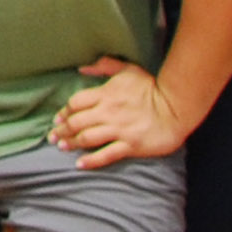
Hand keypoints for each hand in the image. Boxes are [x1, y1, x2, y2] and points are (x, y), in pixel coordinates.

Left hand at [49, 55, 183, 167]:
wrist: (177, 107)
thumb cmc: (152, 87)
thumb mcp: (128, 69)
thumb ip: (104, 66)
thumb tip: (82, 68)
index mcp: (106, 94)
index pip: (76, 103)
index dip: (64, 111)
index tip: (58, 118)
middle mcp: (108, 113)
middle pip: (77, 122)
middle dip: (62, 130)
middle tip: (53, 136)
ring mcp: (119, 130)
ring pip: (87, 138)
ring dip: (71, 143)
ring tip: (62, 147)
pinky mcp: (130, 145)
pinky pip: (106, 155)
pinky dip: (90, 160)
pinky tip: (79, 164)